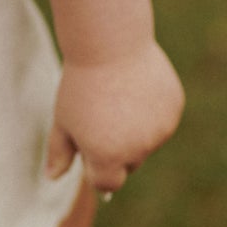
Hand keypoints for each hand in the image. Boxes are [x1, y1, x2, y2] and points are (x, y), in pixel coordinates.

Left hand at [45, 42, 183, 195]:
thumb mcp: (63, 119)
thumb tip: (52, 179)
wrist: (110, 43)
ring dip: (136, 130)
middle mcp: (138, 149)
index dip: (95, 166)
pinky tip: (137, 87)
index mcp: (107, 158)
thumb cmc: (80, 84)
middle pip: (129, 164)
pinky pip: (162, 120)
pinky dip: (152, 111)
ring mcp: (160, 130)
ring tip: (119, 97)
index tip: (89, 144)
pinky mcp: (174, 109)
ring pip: (147, 142)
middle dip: (117, 150)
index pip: (107, 183)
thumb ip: (59, 152)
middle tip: (102, 115)